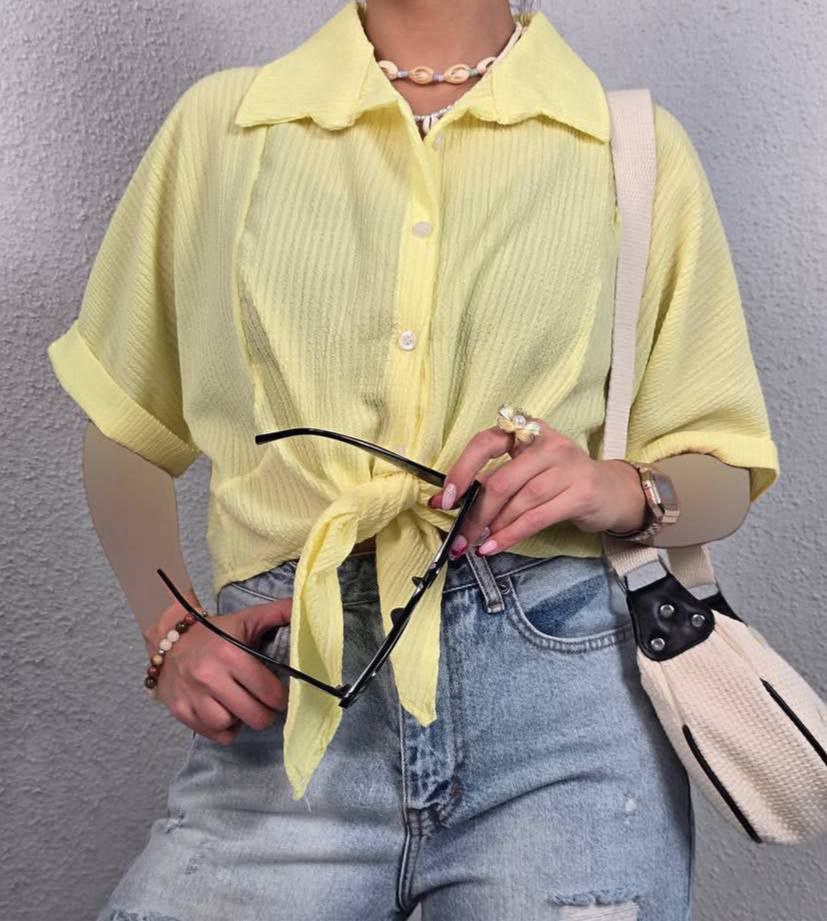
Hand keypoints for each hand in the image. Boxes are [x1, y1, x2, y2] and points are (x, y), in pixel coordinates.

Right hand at [144, 597, 292, 744]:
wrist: (169, 638)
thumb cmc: (214, 631)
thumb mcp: (246, 618)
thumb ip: (278, 612)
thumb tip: (304, 605)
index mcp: (230, 654)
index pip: (268, 690)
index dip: (280, 697)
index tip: (279, 694)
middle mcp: (210, 677)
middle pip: (253, 714)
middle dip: (266, 713)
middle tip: (266, 706)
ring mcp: (193, 696)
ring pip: (230, 725)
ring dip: (241, 720)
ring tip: (242, 706)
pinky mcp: (180, 711)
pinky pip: (213, 734)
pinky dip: (223, 729)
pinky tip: (226, 713)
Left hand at [426, 420, 647, 556]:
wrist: (611, 491)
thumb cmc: (559, 481)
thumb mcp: (525, 472)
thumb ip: (488, 482)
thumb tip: (444, 500)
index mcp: (527, 431)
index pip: (486, 442)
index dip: (462, 470)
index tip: (446, 499)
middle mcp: (548, 443)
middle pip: (501, 480)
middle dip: (475, 513)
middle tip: (459, 537)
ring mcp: (568, 465)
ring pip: (519, 501)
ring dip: (493, 527)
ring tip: (478, 543)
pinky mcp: (581, 492)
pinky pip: (537, 517)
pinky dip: (512, 535)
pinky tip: (495, 545)